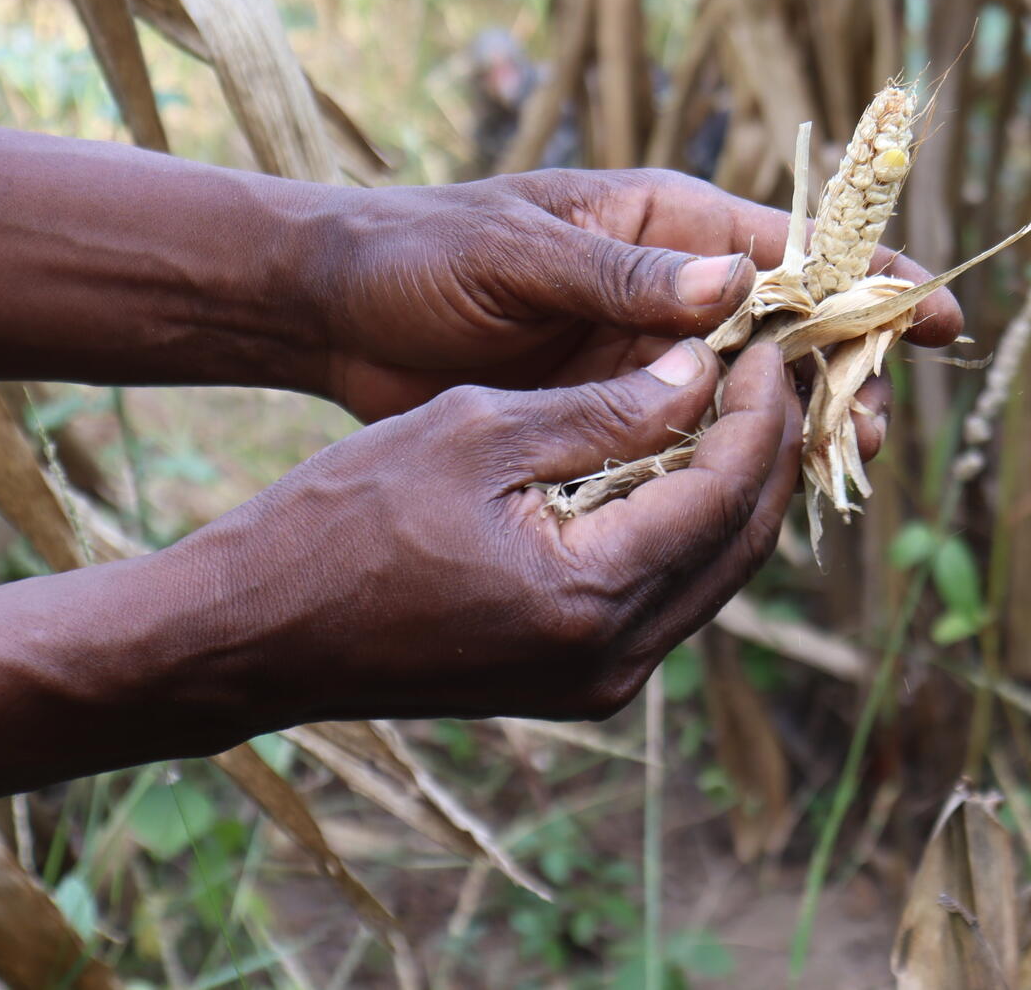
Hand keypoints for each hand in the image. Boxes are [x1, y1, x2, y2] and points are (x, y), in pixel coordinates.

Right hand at [168, 341, 802, 724]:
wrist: (254, 632)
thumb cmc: (343, 517)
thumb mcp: (475, 430)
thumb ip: (601, 409)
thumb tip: (701, 369)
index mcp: (588, 595)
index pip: (722, 492)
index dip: (758, 411)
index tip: (768, 345)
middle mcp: (611, 659)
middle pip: (738, 543)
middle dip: (768, 451)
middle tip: (776, 370)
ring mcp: (597, 684)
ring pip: (712, 575)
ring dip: (735, 492)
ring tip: (743, 406)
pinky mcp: (576, 684)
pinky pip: (666, 598)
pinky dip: (687, 530)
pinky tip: (683, 465)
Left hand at [311, 168, 963, 422]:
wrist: (335, 312)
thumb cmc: (422, 256)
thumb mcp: (514, 256)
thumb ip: (617, 276)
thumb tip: (734, 286)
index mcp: (664, 224)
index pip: (794, 245)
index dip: (869, 280)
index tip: (936, 315)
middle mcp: (672, 287)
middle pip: (792, 326)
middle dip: (847, 370)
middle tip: (878, 426)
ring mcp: (647, 350)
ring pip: (753, 389)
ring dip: (800, 423)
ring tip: (844, 464)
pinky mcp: (614, 405)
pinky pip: (696, 435)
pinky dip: (733, 460)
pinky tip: (763, 498)